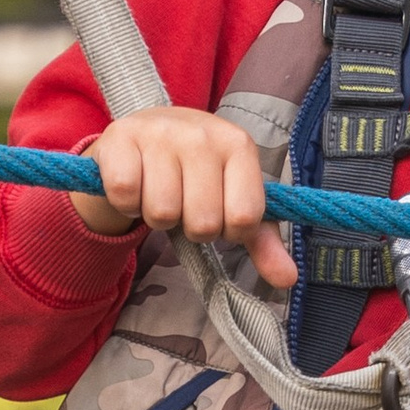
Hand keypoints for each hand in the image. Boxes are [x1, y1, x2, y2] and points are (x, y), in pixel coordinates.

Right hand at [70, 109, 296, 291]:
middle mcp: (202, 134)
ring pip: (162, 212)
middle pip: (202, 223)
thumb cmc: (199, 173)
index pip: (243, 219)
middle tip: (184, 203)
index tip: (218, 213)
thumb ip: (262, 241)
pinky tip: (136, 185)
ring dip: (157, 216)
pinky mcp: (121, 136)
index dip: (228, 231)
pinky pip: (125, 194)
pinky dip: (127, 203)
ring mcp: (160, 132)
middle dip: (189, 226)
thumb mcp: (234, 199)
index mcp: (239, 146)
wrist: (150, 131)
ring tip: (159, 193)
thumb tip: (287, 279)